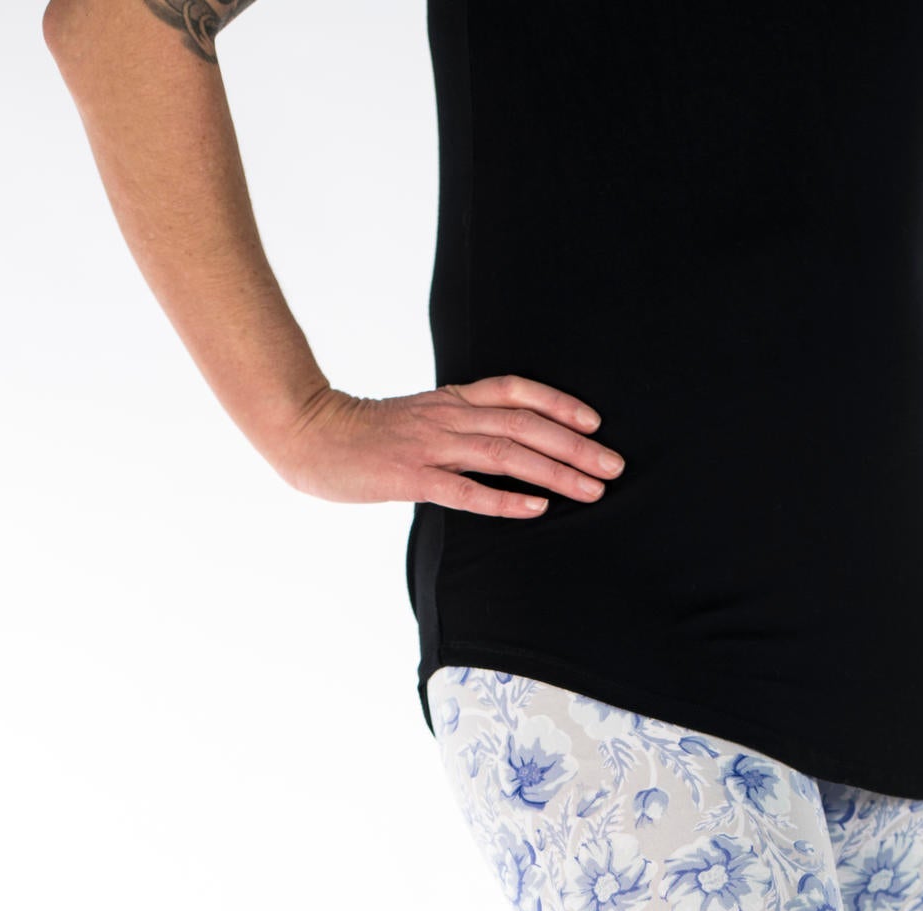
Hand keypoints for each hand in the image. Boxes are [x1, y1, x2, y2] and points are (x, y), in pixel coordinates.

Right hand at [270, 375, 624, 513]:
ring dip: (554, 471)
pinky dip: (503, 499)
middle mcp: (447, 417)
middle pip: (524, 425)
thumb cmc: (364, 435)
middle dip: (574, 445)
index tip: (595, 422)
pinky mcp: (411, 477)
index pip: (515, 391)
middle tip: (614, 466)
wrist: (309, 435)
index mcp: (450, 400)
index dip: (558, 403)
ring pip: (505, 453)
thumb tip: (498, 441)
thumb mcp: (418, 419)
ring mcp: (430, 446)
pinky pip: (465, 490)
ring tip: (591, 489)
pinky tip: (536, 508)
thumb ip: (457, 426)